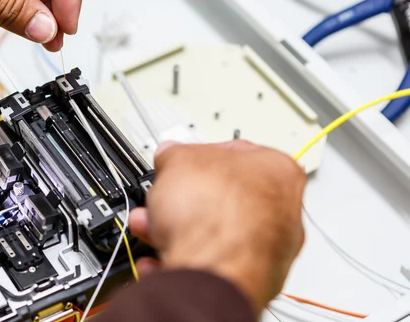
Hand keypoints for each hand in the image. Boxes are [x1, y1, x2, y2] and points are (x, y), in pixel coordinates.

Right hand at [130, 141, 306, 315]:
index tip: (180, 163)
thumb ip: (174, 154)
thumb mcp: (178, 160)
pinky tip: (160, 257)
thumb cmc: (214, 215)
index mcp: (278, 171)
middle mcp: (282, 211)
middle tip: (163, 196)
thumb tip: (171, 156)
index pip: (236, 153)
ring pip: (214, 232)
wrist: (212, 273)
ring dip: (176, 227)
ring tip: (150, 226)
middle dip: (183, 197)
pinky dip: (184, 258)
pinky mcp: (249, 280)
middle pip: (222, 196)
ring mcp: (268, 251)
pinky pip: (211, 262)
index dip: (198, 156)